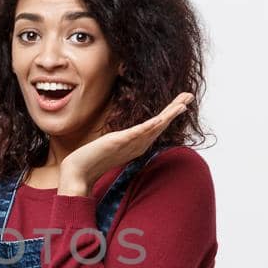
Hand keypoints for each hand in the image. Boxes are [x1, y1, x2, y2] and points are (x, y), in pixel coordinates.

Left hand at [58, 91, 193, 196]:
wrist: (78, 172)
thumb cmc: (92, 160)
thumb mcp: (111, 146)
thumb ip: (121, 141)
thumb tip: (123, 137)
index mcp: (137, 144)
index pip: (157, 126)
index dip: (170, 114)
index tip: (181, 102)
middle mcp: (138, 145)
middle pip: (161, 124)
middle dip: (175, 109)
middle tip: (189, 95)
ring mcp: (130, 144)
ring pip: (155, 127)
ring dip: (170, 114)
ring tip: (183, 102)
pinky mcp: (120, 142)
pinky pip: (140, 133)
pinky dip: (152, 125)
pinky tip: (161, 118)